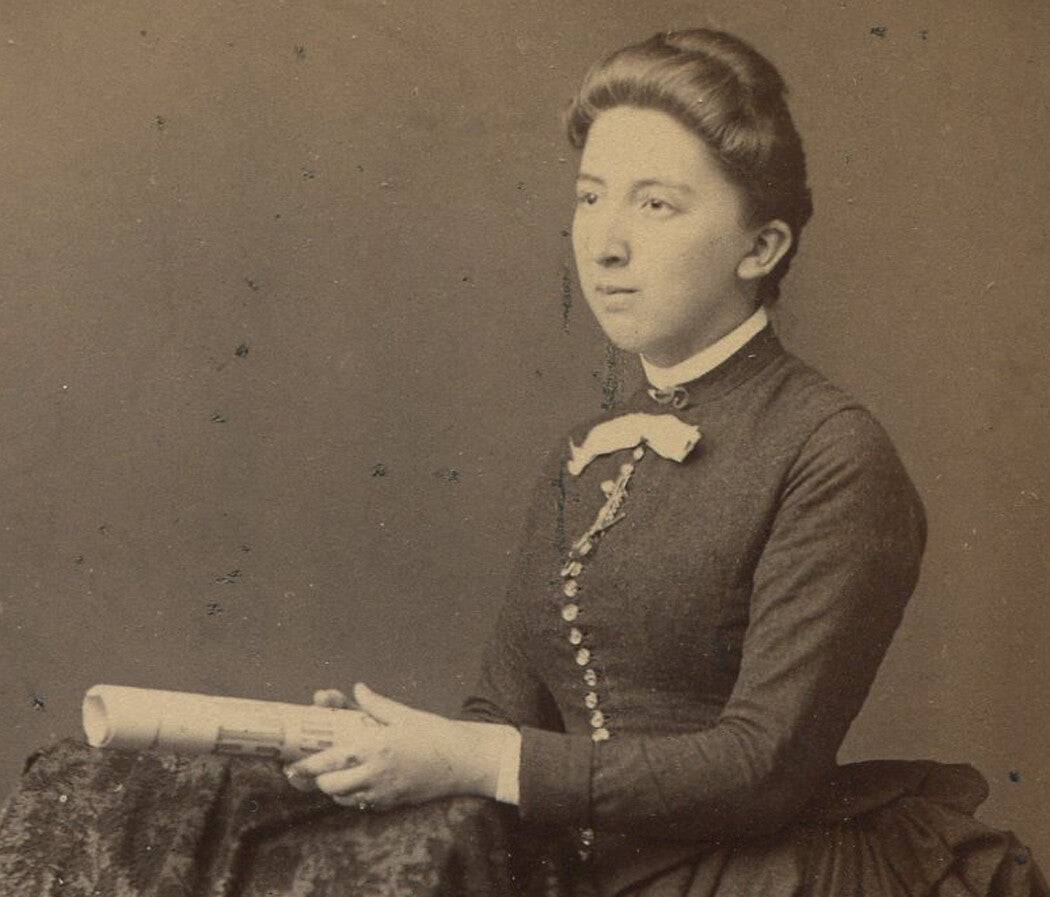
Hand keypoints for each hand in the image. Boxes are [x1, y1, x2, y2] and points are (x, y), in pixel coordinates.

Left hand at [284, 683, 513, 810]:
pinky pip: (362, 804)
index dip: (306, 765)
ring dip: (333, 788)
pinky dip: (353, 796)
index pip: (329, 760)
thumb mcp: (403, 715)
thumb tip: (357, 689)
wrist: (462, 762)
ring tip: (332, 775)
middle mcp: (375, 772)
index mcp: (374, 746)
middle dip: (315, 779)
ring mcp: (383, 791)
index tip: (291, 766)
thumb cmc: (434, 734)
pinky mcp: (392, 803)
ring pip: (343, 798)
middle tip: (307, 771)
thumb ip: (375, 704)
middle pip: (330, 785)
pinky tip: (355, 783)